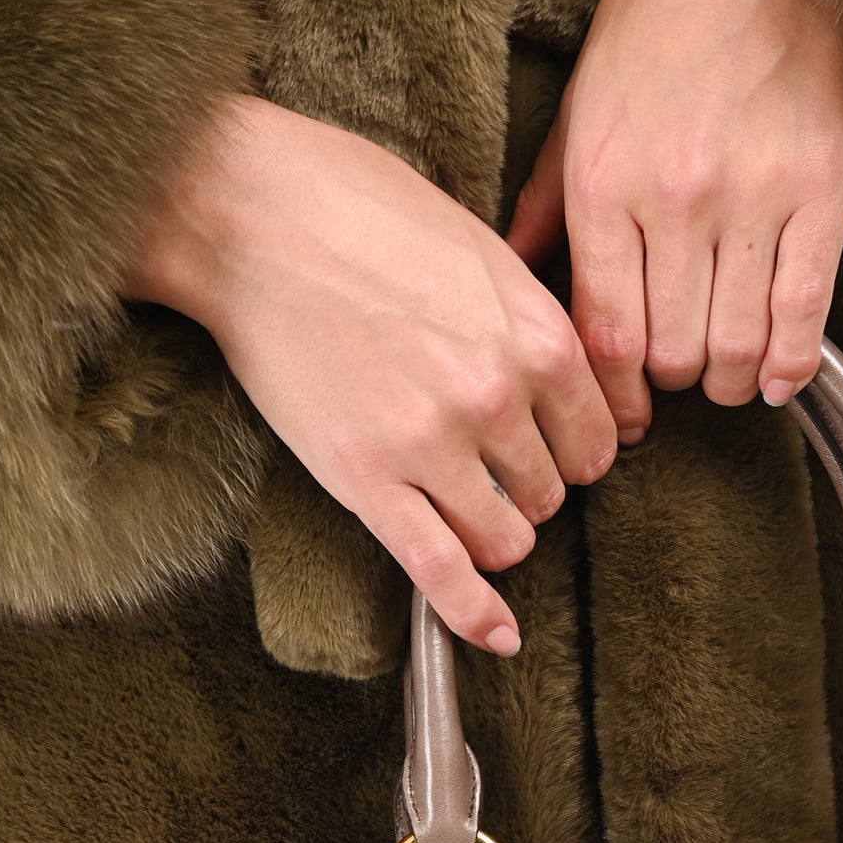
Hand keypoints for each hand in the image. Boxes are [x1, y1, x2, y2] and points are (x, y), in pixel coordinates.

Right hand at [124, 96, 617, 652]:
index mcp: (536, 337)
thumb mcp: (477, 246)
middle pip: (551, 493)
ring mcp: (431, 446)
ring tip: (464, 506)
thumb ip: (527, 321)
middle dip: (527, 486)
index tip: (552, 450)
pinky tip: (497, 635)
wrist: (244, 211)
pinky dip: (475, 615)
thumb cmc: (354, 207)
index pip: (598, 439)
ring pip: (505, 539)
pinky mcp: (366, 481)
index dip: (576, 450)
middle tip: (487, 463)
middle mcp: (496, 398)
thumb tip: (563, 378)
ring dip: (494, 534)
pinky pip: (440, 574)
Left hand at [506, 0, 842, 439]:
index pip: (604, 335)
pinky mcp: (824, 191)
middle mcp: (677, 199)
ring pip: (736, 347)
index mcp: (608, 182)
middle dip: (672, 386)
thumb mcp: (583, 100)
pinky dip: (790, 364)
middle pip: (671, 354)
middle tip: (677, 379)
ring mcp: (755, 197)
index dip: (614, 396)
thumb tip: (517, 276)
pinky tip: (778, 377)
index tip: (624, 416)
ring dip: (729, 382)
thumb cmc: (667, 10)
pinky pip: (805, 313)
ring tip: (726, 376)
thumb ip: (551, 198)